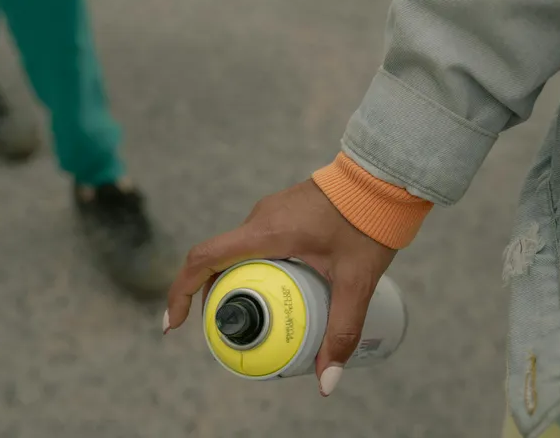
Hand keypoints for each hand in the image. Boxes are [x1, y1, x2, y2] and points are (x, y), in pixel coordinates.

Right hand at [164, 180, 395, 395]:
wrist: (384, 179)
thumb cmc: (369, 222)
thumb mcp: (356, 282)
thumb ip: (342, 330)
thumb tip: (328, 380)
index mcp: (266, 233)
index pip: (203, 259)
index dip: (181, 292)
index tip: (175, 325)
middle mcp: (261, 218)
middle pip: (219, 261)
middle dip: (215, 298)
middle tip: (229, 331)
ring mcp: (272, 211)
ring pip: (239, 252)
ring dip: (239, 282)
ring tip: (258, 315)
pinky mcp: (285, 211)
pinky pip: (258, 243)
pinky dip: (257, 268)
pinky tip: (282, 289)